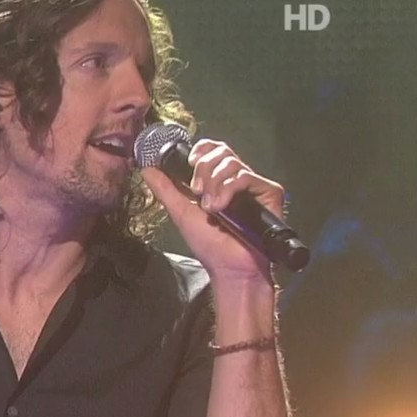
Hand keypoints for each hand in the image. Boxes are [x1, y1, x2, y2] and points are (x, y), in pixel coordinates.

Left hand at [140, 138, 284, 283]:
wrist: (229, 266)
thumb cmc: (209, 245)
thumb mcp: (180, 212)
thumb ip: (165, 189)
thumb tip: (147, 168)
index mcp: (218, 182)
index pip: (212, 150)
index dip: (201, 151)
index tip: (189, 165)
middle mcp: (236, 181)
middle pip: (221, 151)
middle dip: (203, 168)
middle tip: (197, 192)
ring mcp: (253, 186)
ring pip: (231, 163)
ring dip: (214, 184)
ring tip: (211, 208)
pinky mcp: (269, 192)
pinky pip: (245, 176)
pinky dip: (228, 189)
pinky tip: (223, 207)